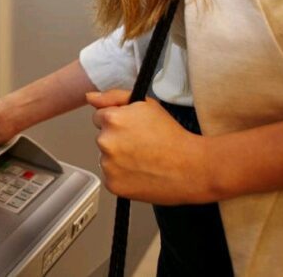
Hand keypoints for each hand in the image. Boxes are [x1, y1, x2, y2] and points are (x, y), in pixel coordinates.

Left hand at [87, 90, 212, 204]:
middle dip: (117, 139)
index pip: (99, 117)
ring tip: (144, 160)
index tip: (133, 129)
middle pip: (102, 137)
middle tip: (142, 145)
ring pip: (106, 158)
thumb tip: (90, 97)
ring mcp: (108, 165)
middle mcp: (105, 141)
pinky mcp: (113, 185)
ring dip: (119, 158)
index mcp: (111, 119)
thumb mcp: (146, 105)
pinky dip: (123, 176)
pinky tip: (141, 173)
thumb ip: (114, 97)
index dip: (118, 121)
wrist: (192, 168)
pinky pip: (112, 176)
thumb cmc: (173, 136)